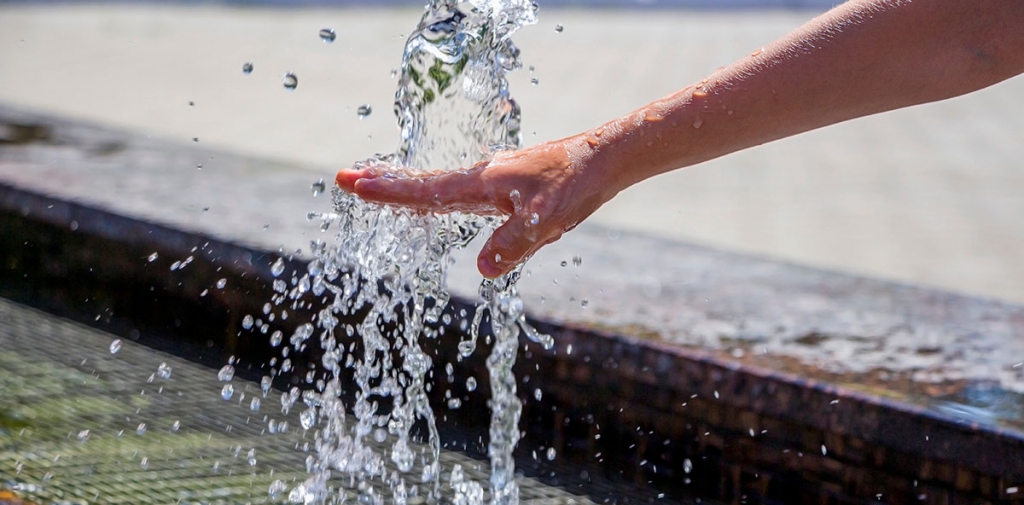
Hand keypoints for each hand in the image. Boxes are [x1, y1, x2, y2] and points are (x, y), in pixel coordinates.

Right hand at [336, 136, 617, 277]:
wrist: (602, 158)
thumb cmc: (575, 184)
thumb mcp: (544, 221)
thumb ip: (512, 243)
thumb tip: (481, 271)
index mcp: (481, 183)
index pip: (424, 191)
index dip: (387, 191)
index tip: (352, 183)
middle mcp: (480, 178)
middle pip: (421, 183)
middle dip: (384, 183)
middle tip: (346, 177)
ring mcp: (490, 180)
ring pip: (438, 185)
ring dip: (405, 186)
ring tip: (376, 185)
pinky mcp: (503, 186)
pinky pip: (458, 191)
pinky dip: (434, 193)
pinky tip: (435, 199)